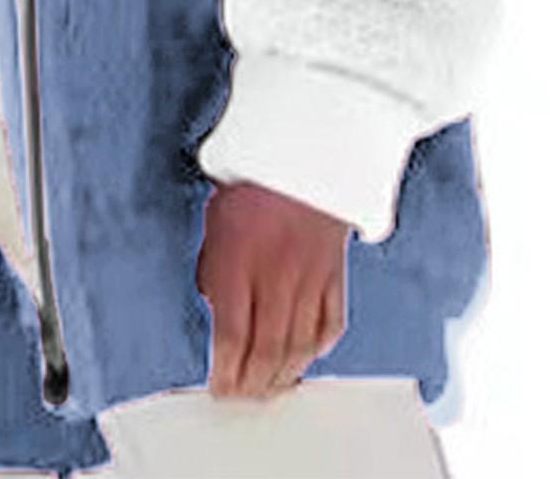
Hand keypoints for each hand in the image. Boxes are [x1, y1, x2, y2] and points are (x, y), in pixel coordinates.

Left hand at [196, 180, 350, 398]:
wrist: (302, 153)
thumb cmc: (252, 184)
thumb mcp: (214, 223)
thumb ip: (214, 270)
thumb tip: (217, 311)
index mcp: (240, 258)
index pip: (233, 332)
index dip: (226, 369)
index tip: (219, 387)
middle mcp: (276, 274)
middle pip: (268, 347)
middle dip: (253, 382)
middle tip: (242, 397)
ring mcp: (310, 277)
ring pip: (300, 343)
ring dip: (284, 374)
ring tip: (269, 388)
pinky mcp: (335, 274)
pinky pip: (330, 323)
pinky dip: (317, 347)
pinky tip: (305, 357)